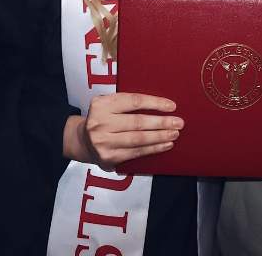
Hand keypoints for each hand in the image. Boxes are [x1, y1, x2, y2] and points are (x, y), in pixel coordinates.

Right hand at [63, 92, 182, 169]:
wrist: (82, 140)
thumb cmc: (104, 118)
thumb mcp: (110, 104)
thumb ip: (129, 103)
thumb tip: (161, 105)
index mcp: (103, 104)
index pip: (134, 101)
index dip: (155, 103)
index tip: (172, 106)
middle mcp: (101, 123)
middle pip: (137, 122)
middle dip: (161, 123)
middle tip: (179, 122)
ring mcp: (104, 142)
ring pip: (138, 139)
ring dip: (159, 137)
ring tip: (174, 134)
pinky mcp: (108, 158)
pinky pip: (135, 153)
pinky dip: (153, 149)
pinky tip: (165, 145)